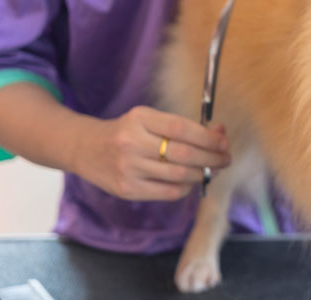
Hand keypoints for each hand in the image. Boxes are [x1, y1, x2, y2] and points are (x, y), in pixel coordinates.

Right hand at [73, 106, 229, 200]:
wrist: (86, 148)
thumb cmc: (126, 131)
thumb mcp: (149, 120)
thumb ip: (183, 126)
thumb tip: (220, 132)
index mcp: (139, 118)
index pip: (181, 129)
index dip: (208, 137)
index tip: (224, 142)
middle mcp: (132, 143)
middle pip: (184, 154)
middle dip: (212, 158)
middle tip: (225, 159)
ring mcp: (128, 168)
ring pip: (179, 175)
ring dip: (203, 174)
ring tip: (212, 170)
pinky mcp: (127, 189)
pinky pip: (168, 192)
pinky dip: (186, 187)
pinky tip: (191, 181)